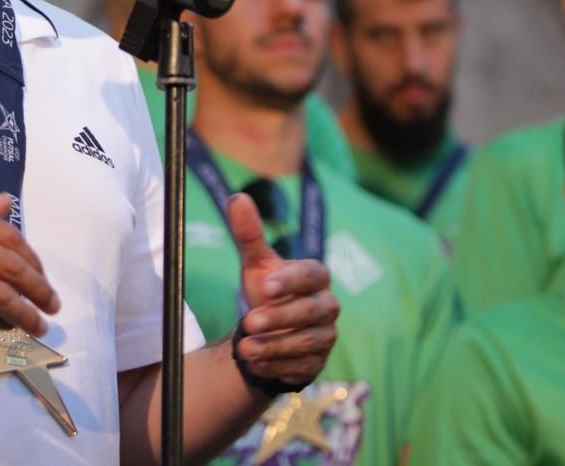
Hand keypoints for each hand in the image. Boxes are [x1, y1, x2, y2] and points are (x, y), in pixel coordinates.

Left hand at [226, 192, 337, 387]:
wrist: (266, 332)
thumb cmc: (266, 291)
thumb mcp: (255, 264)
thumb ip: (248, 234)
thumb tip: (237, 198)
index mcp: (315, 277)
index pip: (310, 274)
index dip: (289, 280)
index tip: (263, 285)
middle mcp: (327, 306)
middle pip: (310, 311)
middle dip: (279, 317)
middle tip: (249, 322)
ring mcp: (325, 337)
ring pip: (306, 342)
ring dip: (274, 346)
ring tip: (245, 348)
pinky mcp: (317, 363)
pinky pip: (301, 366)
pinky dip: (276, 365)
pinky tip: (255, 363)